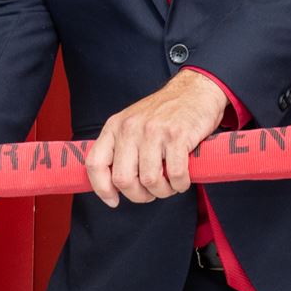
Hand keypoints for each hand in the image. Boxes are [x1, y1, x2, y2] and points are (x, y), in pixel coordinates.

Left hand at [84, 70, 231, 207]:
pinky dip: (180, 184)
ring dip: (163, 192)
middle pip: (123, 180)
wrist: (195, 90)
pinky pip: (175, 175)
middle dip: (139, 196)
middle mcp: (130, 128)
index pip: (95, 163)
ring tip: (170, 185)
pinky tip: (183, 180)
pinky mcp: (177, 136)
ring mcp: (153, 131)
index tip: (113, 200)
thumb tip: (114, 184)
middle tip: (151, 193)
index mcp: (115, 127)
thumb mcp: (133, 123)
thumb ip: (121, 148)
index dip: (101, 189)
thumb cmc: (166, 113)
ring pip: (150, 181)